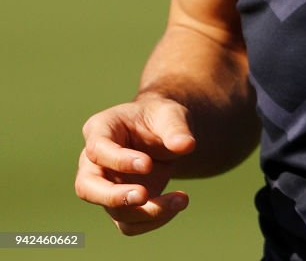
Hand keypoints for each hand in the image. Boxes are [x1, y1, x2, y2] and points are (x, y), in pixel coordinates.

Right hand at [75, 95, 195, 235]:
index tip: (148, 164)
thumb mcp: (170, 114)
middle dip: (113, 197)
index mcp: (100, 129)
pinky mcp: (120, 206)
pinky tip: (177, 203)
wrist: (165, 135)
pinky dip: (154, 219)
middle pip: (86, 187)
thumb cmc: (160, 118)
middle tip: (143, 196)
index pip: (97, 149)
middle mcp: (94, 161)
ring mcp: (105, 187)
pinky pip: (130, 223)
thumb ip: (176, 128)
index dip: (119, 160)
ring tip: (181, 199)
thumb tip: (187, 145)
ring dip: (148, 212)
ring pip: (114, 210)